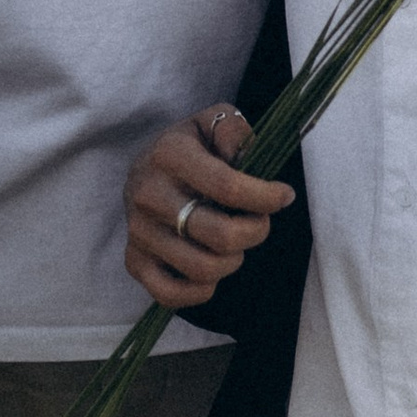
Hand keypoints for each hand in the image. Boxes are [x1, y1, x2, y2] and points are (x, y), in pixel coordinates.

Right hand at [122, 106, 293, 309]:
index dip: (266, 198)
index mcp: (170, 155)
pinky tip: (212, 270)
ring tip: (235, 243)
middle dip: (255, 232)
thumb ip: (234, 129)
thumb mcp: (212, 122)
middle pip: (221, 236)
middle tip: (258, 222)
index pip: (228, 187)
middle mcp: (148, 194)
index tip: (283, 196)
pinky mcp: (133, 261)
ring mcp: (138, 232)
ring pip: (203, 269)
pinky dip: (200, 290)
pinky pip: (171, 294)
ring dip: (233, 261)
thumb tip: (246, 160)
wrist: (143, 169)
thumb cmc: (190, 148)